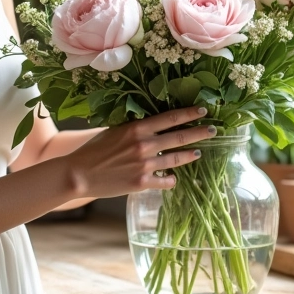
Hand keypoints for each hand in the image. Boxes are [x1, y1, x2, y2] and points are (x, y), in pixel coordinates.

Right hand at [65, 106, 214, 199]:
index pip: (170, 118)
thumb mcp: (114, 131)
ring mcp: (145, 165)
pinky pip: (165, 181)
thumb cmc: (94, 150)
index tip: (203, 110)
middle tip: (213, 130)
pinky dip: (171, 179)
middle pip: (179, 137)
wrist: (79, 174)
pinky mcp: (142, 183)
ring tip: (198, 153)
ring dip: (189, 155)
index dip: (189, 114)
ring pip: (175, 160)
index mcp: (137, 128)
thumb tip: (149, 125)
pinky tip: (174, 178)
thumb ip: (133, 129)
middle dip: (199, 133)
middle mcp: (144, 145)